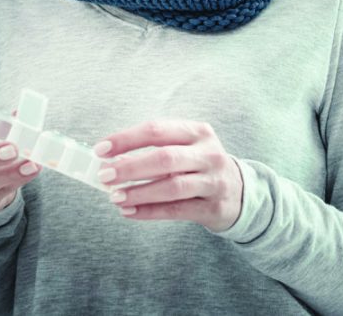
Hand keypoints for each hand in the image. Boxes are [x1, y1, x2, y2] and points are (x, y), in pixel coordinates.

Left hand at [93, 120, 243, 231]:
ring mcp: (214, 181)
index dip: (127, 139)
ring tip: (114, 197)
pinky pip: (177, 210)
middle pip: (165, 158)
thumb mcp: (186, 148)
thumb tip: (112, 160)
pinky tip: (129, 211)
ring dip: (139, 192)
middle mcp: (209, 154)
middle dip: (131, 167)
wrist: (241, 191)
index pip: (157, 130)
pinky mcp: (213, 207)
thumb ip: (155, 149)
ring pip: (172, 187)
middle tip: (105, 176)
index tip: (101, 150)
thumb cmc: (201, 166)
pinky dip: (149, 212)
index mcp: (198, 132)